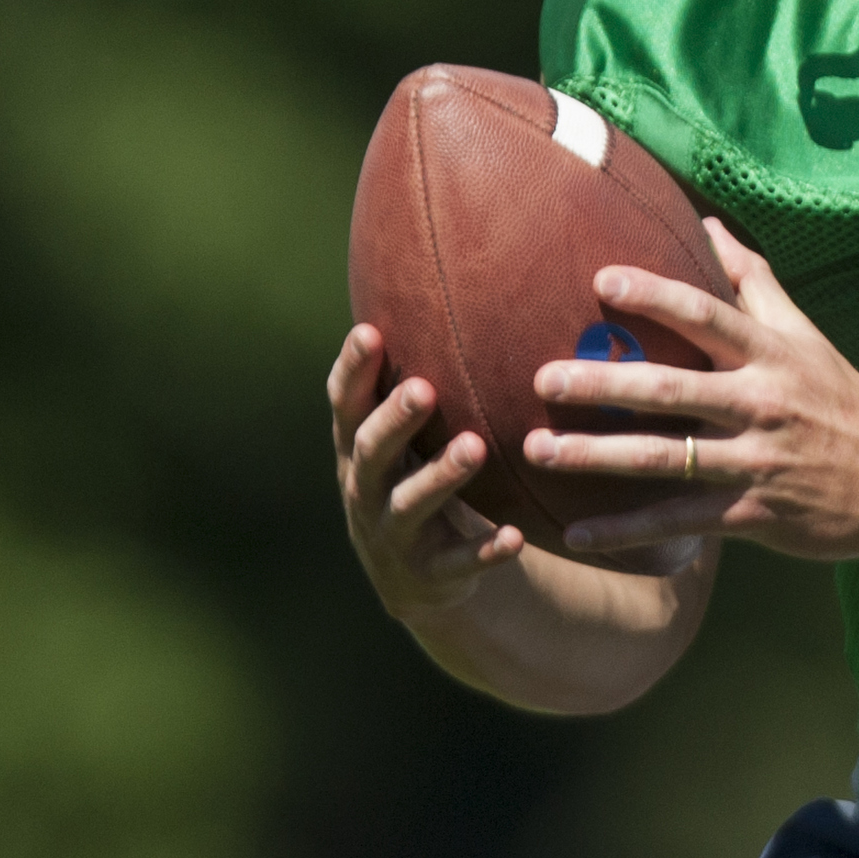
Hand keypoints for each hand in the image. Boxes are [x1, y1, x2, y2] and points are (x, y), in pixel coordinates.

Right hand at [328, 324, 524, 619]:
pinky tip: (513, 538)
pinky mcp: (427, 575)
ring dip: (441, 476)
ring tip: (475, 448)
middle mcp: (365, 488)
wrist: (419, 575)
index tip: (370, 332)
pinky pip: (456, 564)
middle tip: (423, 389)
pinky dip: (482, 552)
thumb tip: (448, 282)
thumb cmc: (416, 475)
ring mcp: (392, 535)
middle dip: (395, 419)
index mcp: (357, 446)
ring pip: (410, 504)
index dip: (353, 371)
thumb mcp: (407, 434)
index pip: (345, 403)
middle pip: (370, 450)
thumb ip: (413, 378)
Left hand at [522, 222, 858, 560]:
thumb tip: (709, 225)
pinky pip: (679, 521)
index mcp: (772, 354)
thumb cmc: (843, 401)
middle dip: (603, 383)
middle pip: (672, 388)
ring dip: (596, 457)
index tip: (601, 282)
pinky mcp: (753, 514)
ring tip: (538, 451)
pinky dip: (627, 531)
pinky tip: (576, 533)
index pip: (708, 315)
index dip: (657, 296)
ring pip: (665, 458)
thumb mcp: (806, 337)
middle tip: (542, 378)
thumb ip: (755, 282)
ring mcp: (757, 461)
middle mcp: (762, 403)